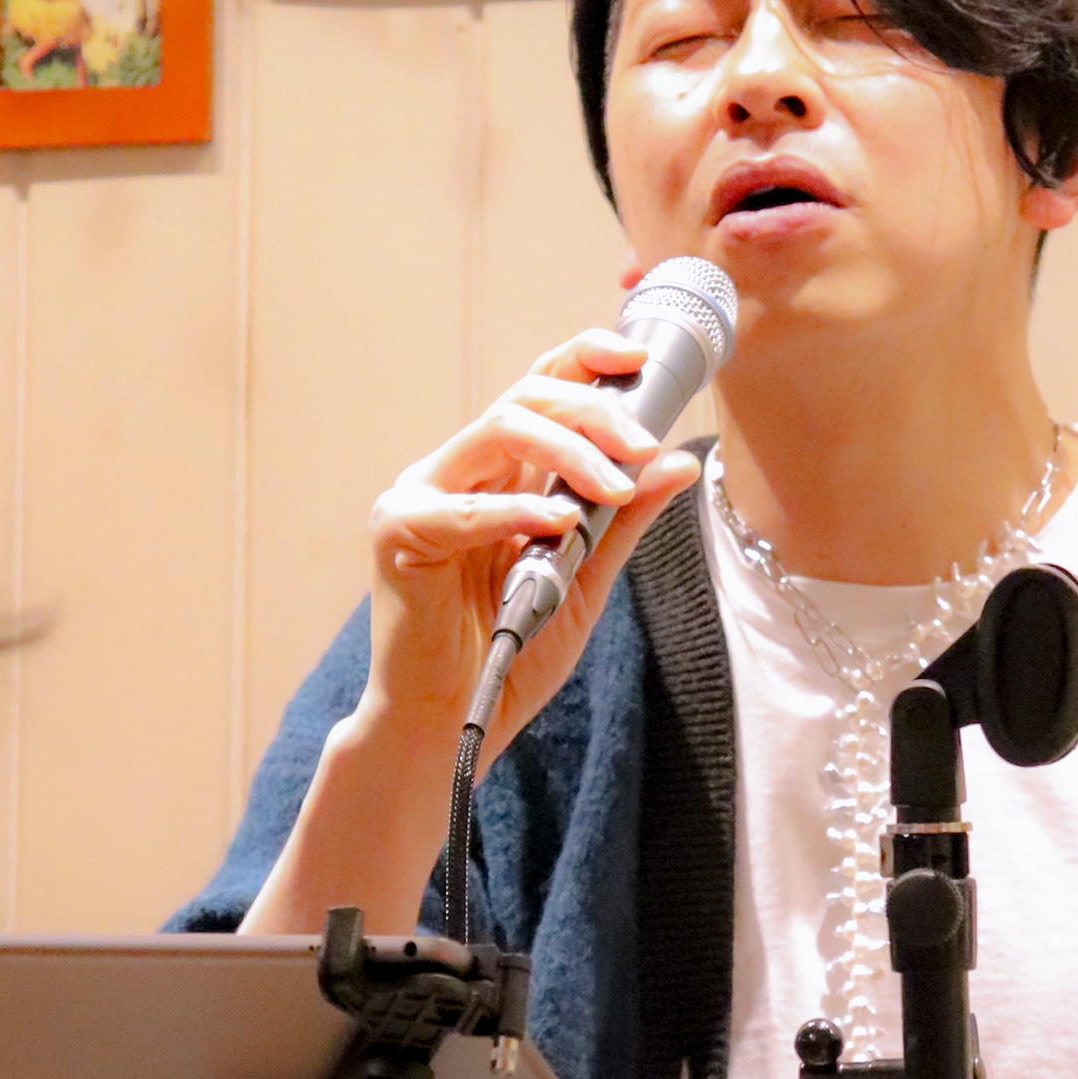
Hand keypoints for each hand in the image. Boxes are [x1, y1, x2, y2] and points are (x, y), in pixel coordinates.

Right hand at [362, 323, 701, 763]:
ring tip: (615, 488)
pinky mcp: (397, 532)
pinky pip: (458, 506)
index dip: (585, 358)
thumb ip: (624, 519)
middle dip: (594, 411)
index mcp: (500, 472)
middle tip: (644, 446)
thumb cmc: (513, 650)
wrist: (457, 720)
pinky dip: (514, 511)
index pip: (540, 387)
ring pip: (497, 430)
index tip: (639, 361)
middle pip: (525, 397)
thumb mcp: (586, 577)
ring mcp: (421, 495)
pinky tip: (557, 522)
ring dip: (568, 452)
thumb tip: (680, 460)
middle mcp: (457, 471)